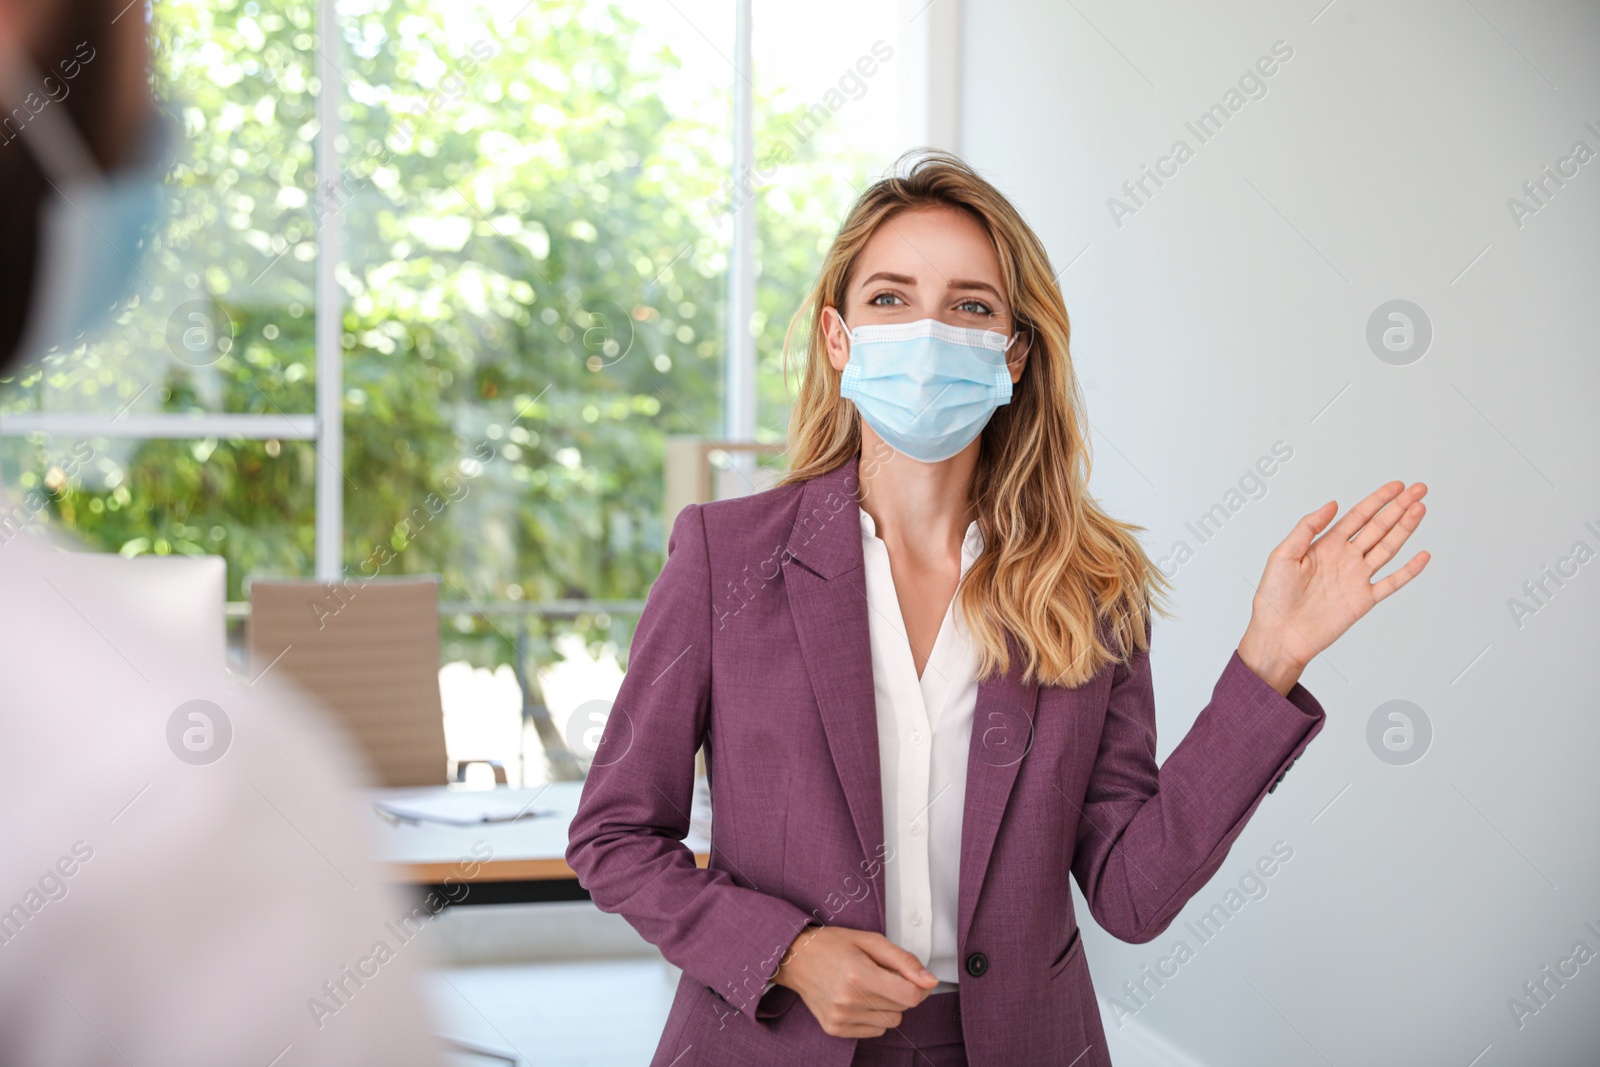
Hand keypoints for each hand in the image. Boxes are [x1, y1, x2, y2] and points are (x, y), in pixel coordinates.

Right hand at [773, 925, 938, 1038]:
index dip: (919, 986)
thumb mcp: (870, 940)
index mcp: (859, 974)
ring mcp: (840, 1017)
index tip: (914, 977)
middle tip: (881, 974)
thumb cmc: (833, 944)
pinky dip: (873, 1017)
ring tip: (867, 986)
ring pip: (890, 1022)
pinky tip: (858, 999)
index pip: (910, 995)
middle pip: (902, 1009)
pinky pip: (875, 1031)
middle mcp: (848, 1000)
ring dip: (887, 1005)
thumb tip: (930, 981)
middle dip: (900, 991)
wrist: (795, 958)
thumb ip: (904, 960)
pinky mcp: (835, 1029)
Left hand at [1240, 481, 1430, 691]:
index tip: (1397, 486)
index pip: (1358, 516)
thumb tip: (1331, 504)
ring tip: (1420, 509)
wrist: (1279, 635)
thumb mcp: (1282, 555)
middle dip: (1398, 507)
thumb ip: (1307, 528)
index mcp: (1326, 546)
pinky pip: (1392, 582)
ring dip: (1405, 529)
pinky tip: (1422, 555)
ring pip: (1388, 548)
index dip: (1378, 500)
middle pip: (1378, 527)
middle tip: (1418, 489)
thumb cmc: (1273, 598)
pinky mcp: (1363, 600)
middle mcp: (1345, 559)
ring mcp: (1356, 578)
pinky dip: (1409, 570)